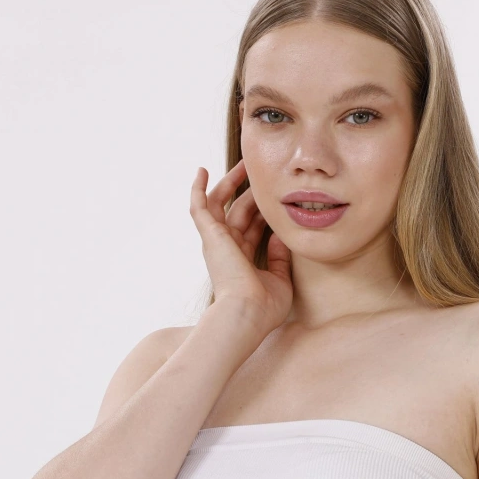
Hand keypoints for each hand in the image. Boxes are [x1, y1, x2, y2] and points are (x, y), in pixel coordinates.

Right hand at [189, 159, 292, 339]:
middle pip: (239, 212)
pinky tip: (201, 171)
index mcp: (243, 260)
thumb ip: (279, 258)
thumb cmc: (264, 308)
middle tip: (261, 172)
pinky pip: (199, 207)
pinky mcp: (210, 235)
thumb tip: (280, 236)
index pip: (252, 229)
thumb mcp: (280, 280)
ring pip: (221, 204)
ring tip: (244, 164)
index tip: (276, 197)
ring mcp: (217, 241)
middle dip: (249, 191)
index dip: (263, 212)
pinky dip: (198, 189)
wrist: (247, 314)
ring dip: (230, 183)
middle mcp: (228, 249)